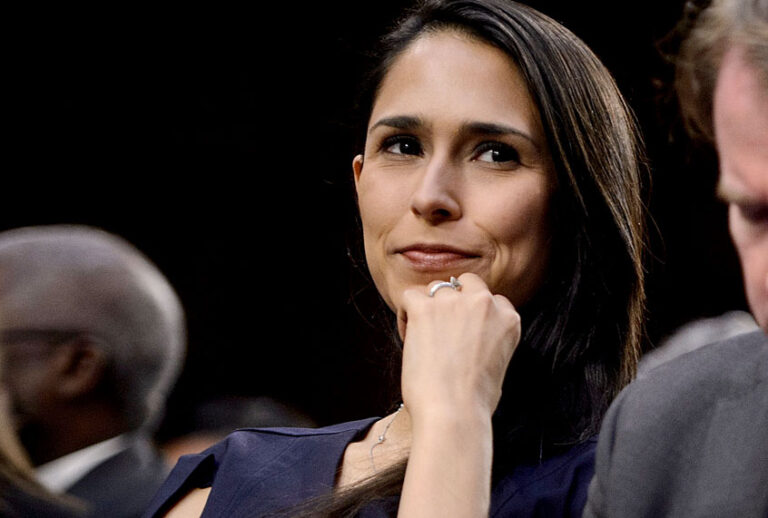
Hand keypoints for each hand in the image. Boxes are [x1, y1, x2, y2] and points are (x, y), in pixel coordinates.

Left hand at [397, 273, 520, 421]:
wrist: (453, 412)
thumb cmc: (474, 402)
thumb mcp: (498, 366)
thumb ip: (490, 340)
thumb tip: (471, 338)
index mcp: (508, 319)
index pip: (492, 299)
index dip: (474, 313)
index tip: (464, 332)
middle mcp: (485, 304)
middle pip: (467, 282)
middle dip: (454, 300)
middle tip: (442, 327)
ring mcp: (454, 303)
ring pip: (436, 288)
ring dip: (428, 307)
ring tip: (422, 336)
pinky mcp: (425, 308)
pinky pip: (409, 296)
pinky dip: (405, 313)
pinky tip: (409, 336)